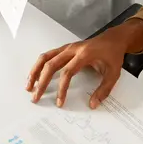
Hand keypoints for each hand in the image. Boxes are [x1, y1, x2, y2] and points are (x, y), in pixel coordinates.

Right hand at [25, 20, 142, 108]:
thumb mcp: (113, 73)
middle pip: (51, 64)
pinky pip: (48, 55)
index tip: (59, 102)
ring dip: (35, 72)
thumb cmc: (113, 55)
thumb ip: (103, 90)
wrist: (113, 39)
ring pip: (45, 57)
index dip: (61, 88)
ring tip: (29, 86)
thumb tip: (92, 104)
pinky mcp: (65, 48)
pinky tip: (35, 76)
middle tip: (36, 97)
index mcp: (84, 54)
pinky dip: (39, 66)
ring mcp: (67, 47)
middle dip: (41, 82)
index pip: (67, 72)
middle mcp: (72, 49)